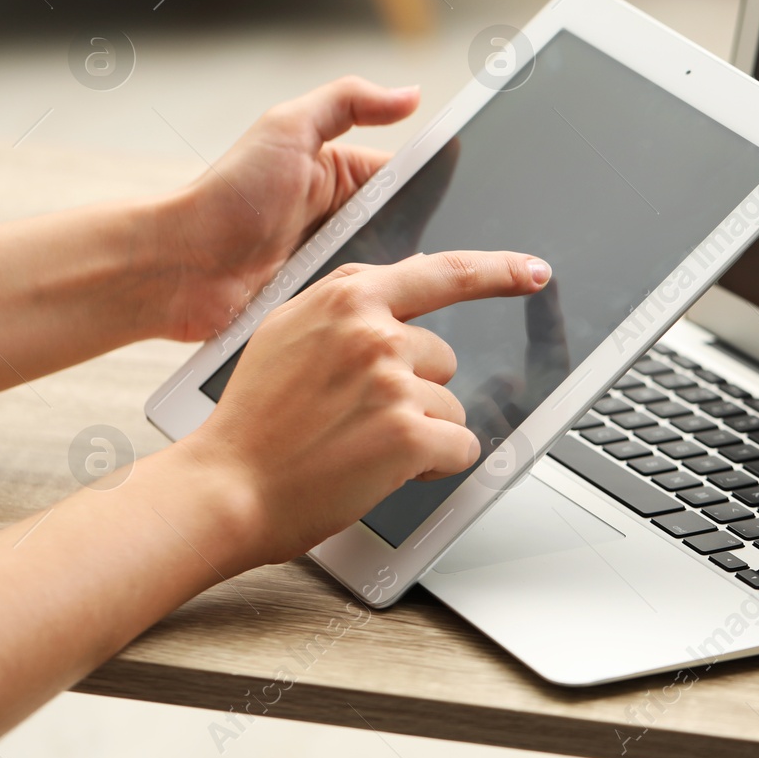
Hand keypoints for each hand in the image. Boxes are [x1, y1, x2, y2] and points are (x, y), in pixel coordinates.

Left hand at [155, 77, 420, 341]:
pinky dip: (375, 309)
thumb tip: (411, 94)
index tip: (465, 197)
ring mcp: (334, 266)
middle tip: (445, 246)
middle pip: (408, 230)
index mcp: (341, 176)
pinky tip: (387, 312)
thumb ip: (349, 101)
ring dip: (400, 277)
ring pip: (393, 273)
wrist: (179, 268)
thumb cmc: (228, 196)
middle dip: (422, 238)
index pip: (408, 181)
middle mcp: (343, 221)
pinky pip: (365, 308)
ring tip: (416, 284)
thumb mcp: (289, 128)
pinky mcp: (324, 305)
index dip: (435, 187)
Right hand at [175, 250, 552, 568]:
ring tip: (359, 446)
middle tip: (356, 419)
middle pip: (444, 357)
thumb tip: (403, 287)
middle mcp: (373, 331)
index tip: (534, 271)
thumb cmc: (253, 421)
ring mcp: (392, 381)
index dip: (497, 271)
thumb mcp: (286, 333)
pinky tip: (380, 471)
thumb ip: (345, 308)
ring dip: (420, 433)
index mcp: (345, 298)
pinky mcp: (409, 433)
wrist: (225, 486)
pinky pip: (460, 447)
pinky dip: (433, 467)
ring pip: (451, 406)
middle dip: (416, 392)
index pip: (442, 272)